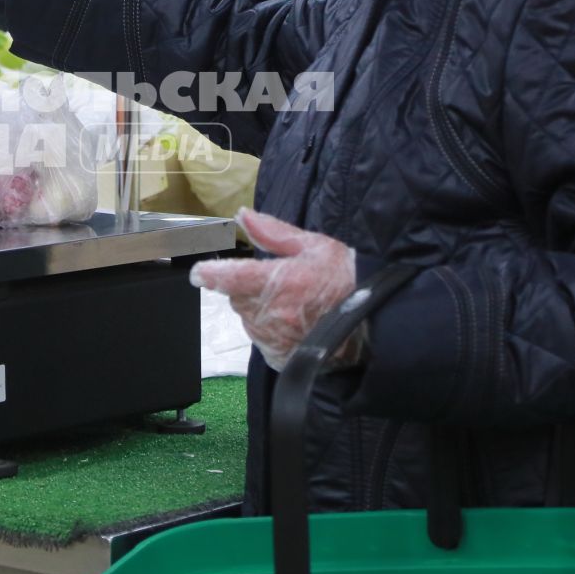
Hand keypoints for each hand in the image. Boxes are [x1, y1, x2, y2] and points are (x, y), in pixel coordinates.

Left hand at [189, 208, 357, 369]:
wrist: (374, 323)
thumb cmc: (345, 280)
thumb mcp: (314, 246)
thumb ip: (273, 233)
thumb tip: (243, 216)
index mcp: (278, 282)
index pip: (230, 277)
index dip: (211, 274)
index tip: (199, 273)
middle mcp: (271, 314)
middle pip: (237, 298)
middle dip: (248, 288)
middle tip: (280, 282)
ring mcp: (274, 339)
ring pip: (248, 319)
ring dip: (260, 310)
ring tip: (293, 304)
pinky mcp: (279, 357)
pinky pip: (262, 340)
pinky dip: (271, 330)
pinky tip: (295, 323)